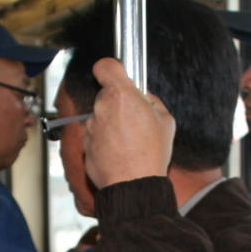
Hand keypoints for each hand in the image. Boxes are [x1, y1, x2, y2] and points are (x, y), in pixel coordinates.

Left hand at [85, 57, 173, 188]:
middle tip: (135, 120)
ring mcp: (91, 127)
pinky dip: (105, 142)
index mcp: (120, 95)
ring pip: (101, 118)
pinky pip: (96, 137)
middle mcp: (101, 108)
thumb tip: (143, 97)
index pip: (105, 66)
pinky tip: (120, 154)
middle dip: (118, 104)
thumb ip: (151, 101)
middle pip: (106, 96)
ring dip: (112, 125)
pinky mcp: (85, 146)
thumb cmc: (150, 154)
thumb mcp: (165, 121)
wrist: (134, 185)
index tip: (118, 74)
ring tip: (130, 142)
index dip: (112, 69)